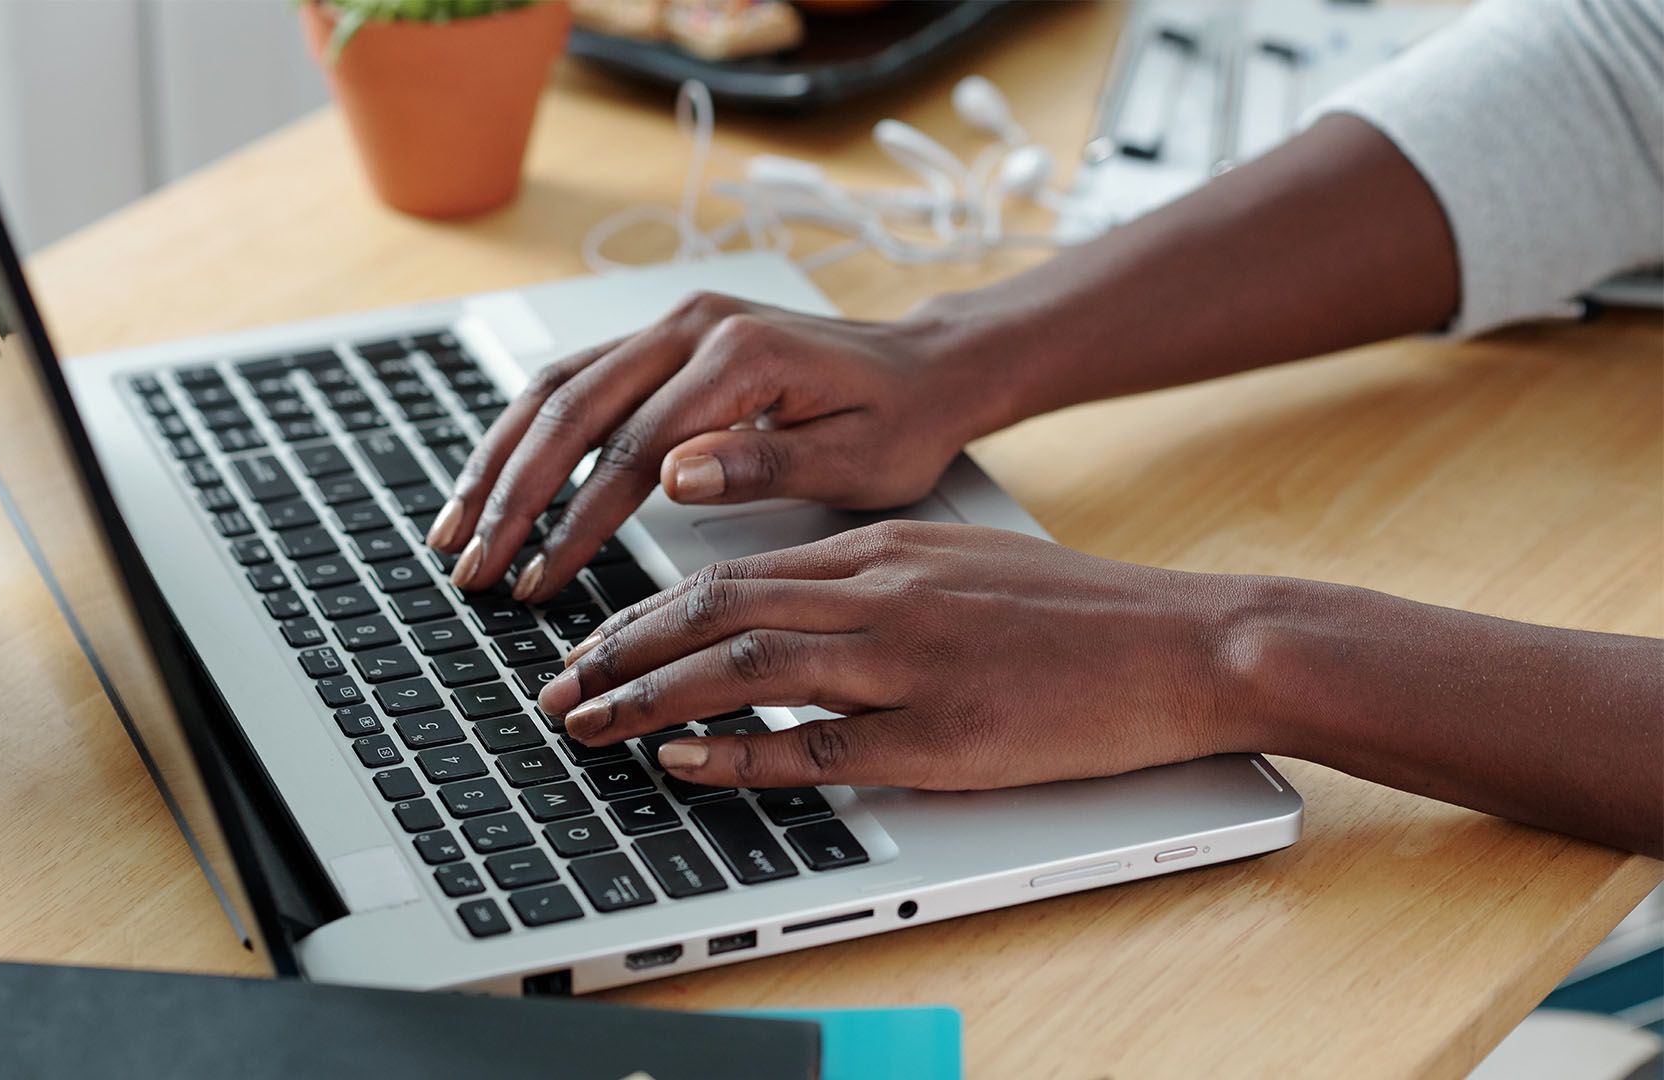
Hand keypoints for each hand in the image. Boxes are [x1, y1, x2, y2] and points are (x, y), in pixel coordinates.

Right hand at [425, 291, 1021, 600]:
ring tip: (454, 529)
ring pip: (556, 388)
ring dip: (498, 460)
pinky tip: (494, 480)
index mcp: (740, 356)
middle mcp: (693, 327)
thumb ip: (764, 466)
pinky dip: (526, 432)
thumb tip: (672, 475)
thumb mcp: (858, 459)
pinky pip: (576, 380)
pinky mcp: (665, 340)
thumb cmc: (902, 420)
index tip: (541, 579)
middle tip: (471, 566)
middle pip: (572, 410)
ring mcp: (673, 326)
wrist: (928, 367)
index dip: (578, 522)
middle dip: (511, 496)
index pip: (632, 449)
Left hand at [535, 520, 1251, 790]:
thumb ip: (865, 581)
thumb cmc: (1073, 612)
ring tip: (588, 722)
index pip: (732, 574)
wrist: (1182, 642)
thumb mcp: (954, 564)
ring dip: (653, 695)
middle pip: (718, 610)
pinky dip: (741, 752)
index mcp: (882, 552)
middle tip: (558, 687)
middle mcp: (882, 594)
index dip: (646, 613)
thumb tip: (780, 613)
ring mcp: (910, 661)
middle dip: (622, 651)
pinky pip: (820, 743)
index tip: (593, 644)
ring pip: (748, 664)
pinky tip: (686, 760)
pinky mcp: (944, 732)